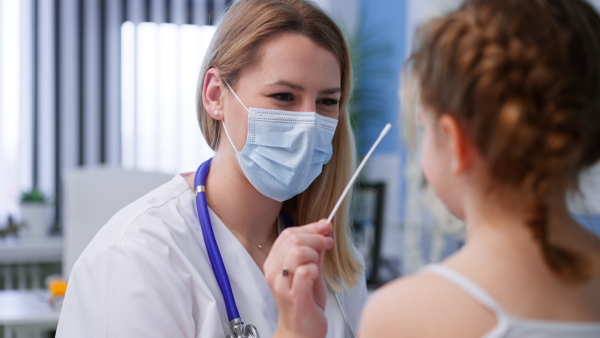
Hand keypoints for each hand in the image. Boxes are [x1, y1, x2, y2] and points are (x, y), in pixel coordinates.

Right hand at [264, 219, 332, 337]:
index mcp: (274, 263)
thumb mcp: (311, 269)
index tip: (325, 228)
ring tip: (319, 265)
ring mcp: (282, 285)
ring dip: (314, 254)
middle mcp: (273, 272)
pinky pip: (305, 271)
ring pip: (298, 252)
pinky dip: (315, 270)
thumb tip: (324, 227)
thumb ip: (315, 249)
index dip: (310, 228)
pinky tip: (316, 276)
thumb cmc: (305, 302)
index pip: (288, 234)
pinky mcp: (294, 296)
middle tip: (328, 245)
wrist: (301, 332)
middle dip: (316, 238)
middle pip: (293, 239)